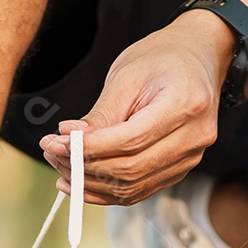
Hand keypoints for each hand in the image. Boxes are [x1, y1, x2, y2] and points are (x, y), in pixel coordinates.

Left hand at [38, 11, 233, 204]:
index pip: (129, 141)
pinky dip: (108, 191)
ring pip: (134, 186)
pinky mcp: (181, 167)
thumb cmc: (161, 58)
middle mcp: (195, 137)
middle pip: (131, 169)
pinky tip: (80, 181)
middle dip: (84, 167)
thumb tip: (68, 141)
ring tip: (61, 165)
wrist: (196, 56)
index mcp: (185, 105)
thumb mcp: (126, 76)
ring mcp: (192, 157)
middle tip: (51, 152)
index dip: (88, 147)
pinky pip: (141, 189)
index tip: (54, 142)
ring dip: (91, 182)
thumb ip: (100, 114)